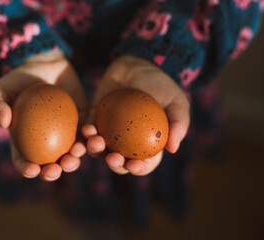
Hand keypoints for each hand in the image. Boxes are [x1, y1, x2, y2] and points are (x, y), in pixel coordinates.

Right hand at [0, 50, 87, 180]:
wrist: (42, 65)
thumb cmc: (16, 81)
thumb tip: (2, 122)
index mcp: (25, 143)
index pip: (25, 162)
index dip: (28, 170)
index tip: (32, 169)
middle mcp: (47, 144)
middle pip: (51, 164)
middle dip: (55, 171)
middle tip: (57, 169)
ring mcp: (66, 135)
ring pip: (72, 153)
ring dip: (75, 158)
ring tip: (76, 153)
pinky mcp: (82, 123)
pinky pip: (88, 134)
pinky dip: (90, 136)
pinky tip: (89, 134)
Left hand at [82, 55, 189, 175]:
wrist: (138, 65)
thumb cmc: (161, 85)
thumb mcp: (177, 102)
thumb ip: (178, 124)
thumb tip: (173, 149)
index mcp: (147, 144)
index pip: (144, 163)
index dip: (139, 169)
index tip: (134, 165)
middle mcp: (127, 143)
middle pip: (119, 162)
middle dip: (115, 165)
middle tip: (112, 158)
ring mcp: (109, 133)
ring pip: (99, 150)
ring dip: (95, 150)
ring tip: (96, 141)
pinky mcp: (94, 120)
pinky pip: (87, 131)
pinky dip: (85, 134)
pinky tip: (87, 129)